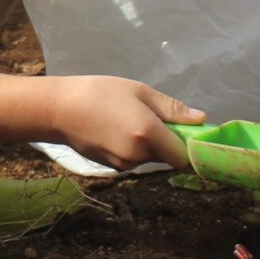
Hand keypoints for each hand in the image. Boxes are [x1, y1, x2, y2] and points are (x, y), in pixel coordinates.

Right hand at [45, 75, 204, 170]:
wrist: (58, 109)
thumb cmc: (99, 92)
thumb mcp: (139, 91)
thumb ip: (172, 108)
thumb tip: (201, 120)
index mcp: (148, 133)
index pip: (183, 156)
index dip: (186, 145)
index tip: (182, 130)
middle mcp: (138, 154)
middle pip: (166, 156)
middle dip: (164, 141)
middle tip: (147, 116)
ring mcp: (124, 164)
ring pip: (149, 158)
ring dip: (147, 144)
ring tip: (125, 119)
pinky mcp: (112, 167)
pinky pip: (133, 160)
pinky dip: (131, 148)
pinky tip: (114, 130)